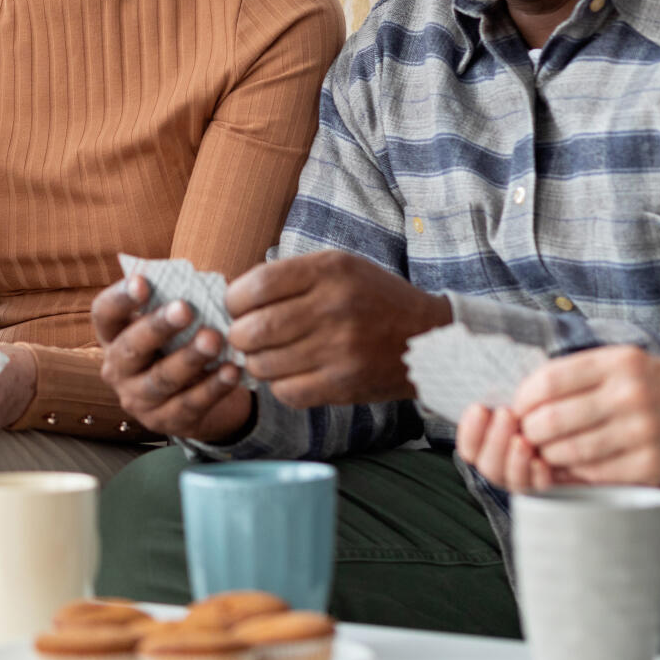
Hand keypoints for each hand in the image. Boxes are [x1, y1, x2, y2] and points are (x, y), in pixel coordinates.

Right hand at [92, 276, 251, 441]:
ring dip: (189, 358)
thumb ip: (178, 305)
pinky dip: (214, 387)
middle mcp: (117, 370)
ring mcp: (138, 400)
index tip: (142, 282)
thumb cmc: (180, 345)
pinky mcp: (166, 422)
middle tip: (185, 308)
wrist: (196, 395)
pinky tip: (232, 370)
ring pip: (161, 379)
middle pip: (131, 348)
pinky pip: (190, 404)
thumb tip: (202, 286)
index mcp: (113, 336)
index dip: (120, 297)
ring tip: (214, 339)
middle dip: (158, 327)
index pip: (105, 313)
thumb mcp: (172, 326)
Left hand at [226, 251, 449, 407]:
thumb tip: (230, 298)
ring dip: (256, 362)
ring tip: (269, 354)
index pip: (255, 286)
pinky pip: (285, 392)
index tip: (237, 307)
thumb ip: (287, 276)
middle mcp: (334, 308)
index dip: (234, 300)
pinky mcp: (343, 385)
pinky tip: (290, 372)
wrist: (429, 338)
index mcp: (329, 271)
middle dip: (238, 334)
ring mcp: (339, 350)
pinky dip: (278, 385)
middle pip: (252, 329)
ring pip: (263, 365)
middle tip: (247, 335)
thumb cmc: (372, 298)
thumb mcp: (337, 267)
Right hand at [455, 403, 556, 492]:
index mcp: (485, 448)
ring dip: (514, 459)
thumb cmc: (536, 410)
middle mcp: (500, 466)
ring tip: (523, 440)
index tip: (479, 408)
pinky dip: (537, 475)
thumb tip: (492, 393)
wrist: (570, 429)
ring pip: (510, 478)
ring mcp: (521, 479)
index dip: (470, 430)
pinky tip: (540, 461)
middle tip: (506, 415)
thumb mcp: (518, 404)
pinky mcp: (545, 485)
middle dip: (494, 440)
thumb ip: (502, 403)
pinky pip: (538, 487)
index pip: (469, 448)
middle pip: (487, 465)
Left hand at [509, 347, 659, 485]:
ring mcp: (644, 432)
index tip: (518, 408)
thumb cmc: (659, 388)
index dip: (523, 399)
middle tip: (528, 436)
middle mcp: (631, 394)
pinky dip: (575, 472)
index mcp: (619, 363)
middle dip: (529, 432)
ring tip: (547, 452)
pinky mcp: (653, 466)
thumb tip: (522, 399)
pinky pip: (595, 474)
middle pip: (551, 420)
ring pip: (569, 451)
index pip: (547, 382)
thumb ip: (577, 375)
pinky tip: (574, 466)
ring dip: (548, 455)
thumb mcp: (623, 363)